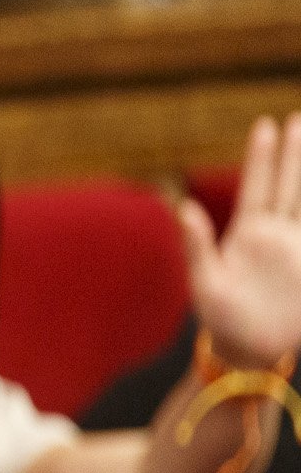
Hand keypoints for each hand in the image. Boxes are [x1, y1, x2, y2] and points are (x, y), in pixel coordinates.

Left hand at [185, 113, 300, 368]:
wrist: (249, 353)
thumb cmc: (219, 321)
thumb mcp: (204, 283)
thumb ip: (197, 245)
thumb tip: (182, 208)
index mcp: (247, 235)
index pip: (258, 185)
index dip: (262, 156)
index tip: (266, 125)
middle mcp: (275, 236)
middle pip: (289, 185)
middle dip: (294, 153)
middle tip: (297, 119)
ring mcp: (296, 249)